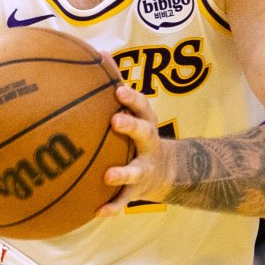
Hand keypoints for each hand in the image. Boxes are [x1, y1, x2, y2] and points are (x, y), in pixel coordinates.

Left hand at [96, 65, 174, 215]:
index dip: (131, 98)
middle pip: (143, 132)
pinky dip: (113, 207)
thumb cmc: (138, 133)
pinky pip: (125, 200)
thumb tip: (99, 51)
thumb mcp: (133, 110)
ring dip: (123, 172)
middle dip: (131, 126)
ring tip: (108, 175)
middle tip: (115, 121)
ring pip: (135, 170)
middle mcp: (148, 143)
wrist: (167, 170)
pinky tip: (98, 213)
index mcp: (145, 122)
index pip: (141, 106)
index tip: (116, 90)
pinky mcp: (138, 190)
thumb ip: (114, 83)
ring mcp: (144, 167)